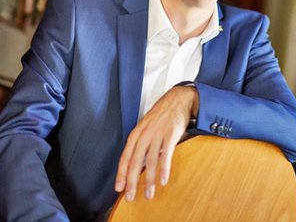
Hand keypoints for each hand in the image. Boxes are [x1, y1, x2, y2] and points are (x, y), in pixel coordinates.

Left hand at [114, 86, 198, 200]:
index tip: (118, 188)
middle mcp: (145, 134)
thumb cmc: (161, 115)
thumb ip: (141, 143)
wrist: (178, 99)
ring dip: (149, 180)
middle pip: (135, 161)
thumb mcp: (146, 127)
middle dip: (132, 181)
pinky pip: (166, 154)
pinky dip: (164, 169)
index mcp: (136, 133)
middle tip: (129, 197)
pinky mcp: (171, 135)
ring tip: (148, 194)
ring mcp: (157, 134)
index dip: (121, 173)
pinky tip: (163, 181)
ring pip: (150, 161)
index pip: (125, 156)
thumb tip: (136, 163)